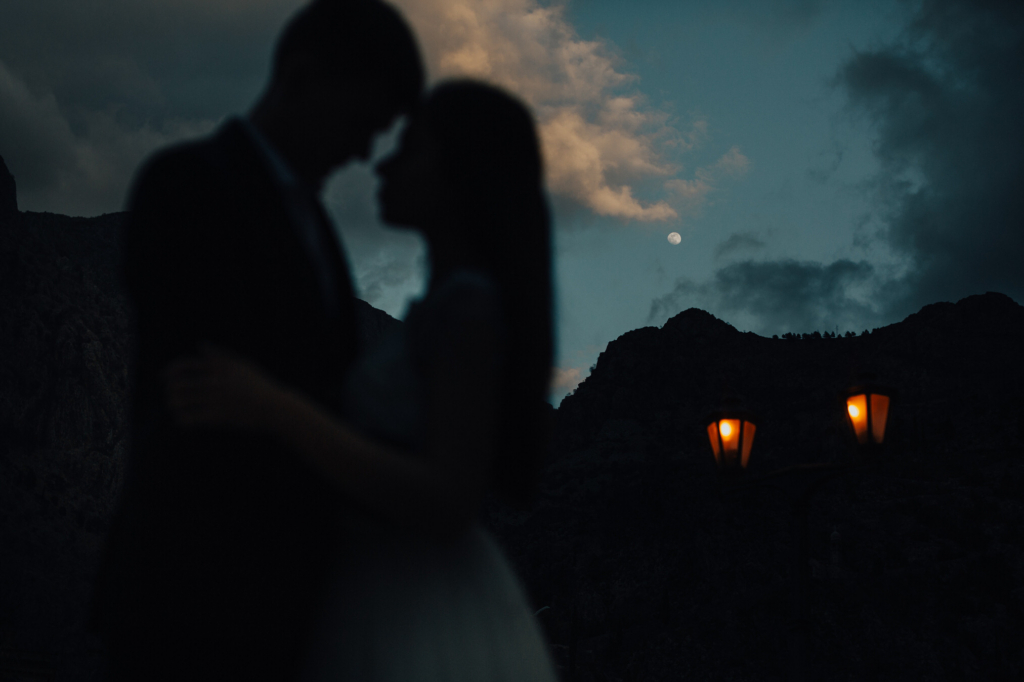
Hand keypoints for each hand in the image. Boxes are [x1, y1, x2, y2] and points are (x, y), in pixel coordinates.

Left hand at [164, 344, 282, 431]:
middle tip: (171, 396)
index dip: (170, 371)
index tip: (164, 377)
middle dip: (170, 390)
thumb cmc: (259, 384)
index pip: (185, 365)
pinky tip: (183, 421)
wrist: (273, 407)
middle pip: (179, 384)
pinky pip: (190, 418)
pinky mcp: (217, 416)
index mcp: (219, 367)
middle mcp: (214, 381)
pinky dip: (182, 420)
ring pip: (181, 401)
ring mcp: (215, 399)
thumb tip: (201, 345)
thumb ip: (219, 355)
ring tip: (175, 408)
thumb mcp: (241, 364)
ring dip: (173, 404)